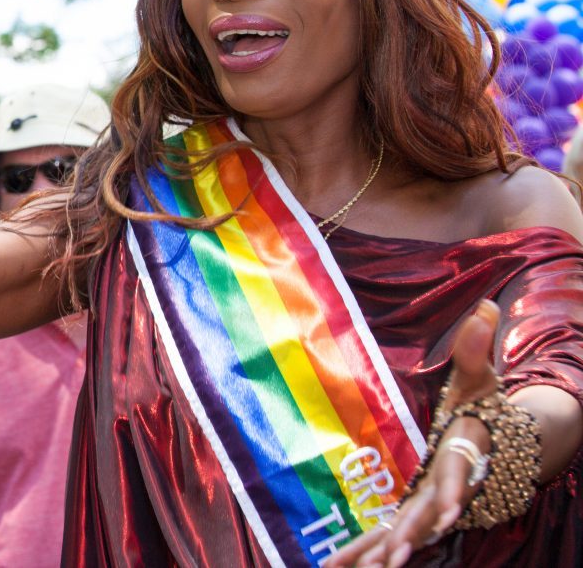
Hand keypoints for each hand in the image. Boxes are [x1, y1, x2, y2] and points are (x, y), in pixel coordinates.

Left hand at [327, 300, 500, 567]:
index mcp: (461, 458)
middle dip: (411, 538)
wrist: (490, 445)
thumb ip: (477, 346)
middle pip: (428, 519)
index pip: (458, 477)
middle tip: (394, 559)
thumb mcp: (480, 377)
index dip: (454, 493)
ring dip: (378, 556)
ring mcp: (427, 509)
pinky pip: (380, 539)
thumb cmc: (481, 408)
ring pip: (401, 537)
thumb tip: (485, 305)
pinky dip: (359, 555)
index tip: (452, 513)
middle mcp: (444, 491)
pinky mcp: (408, 518)